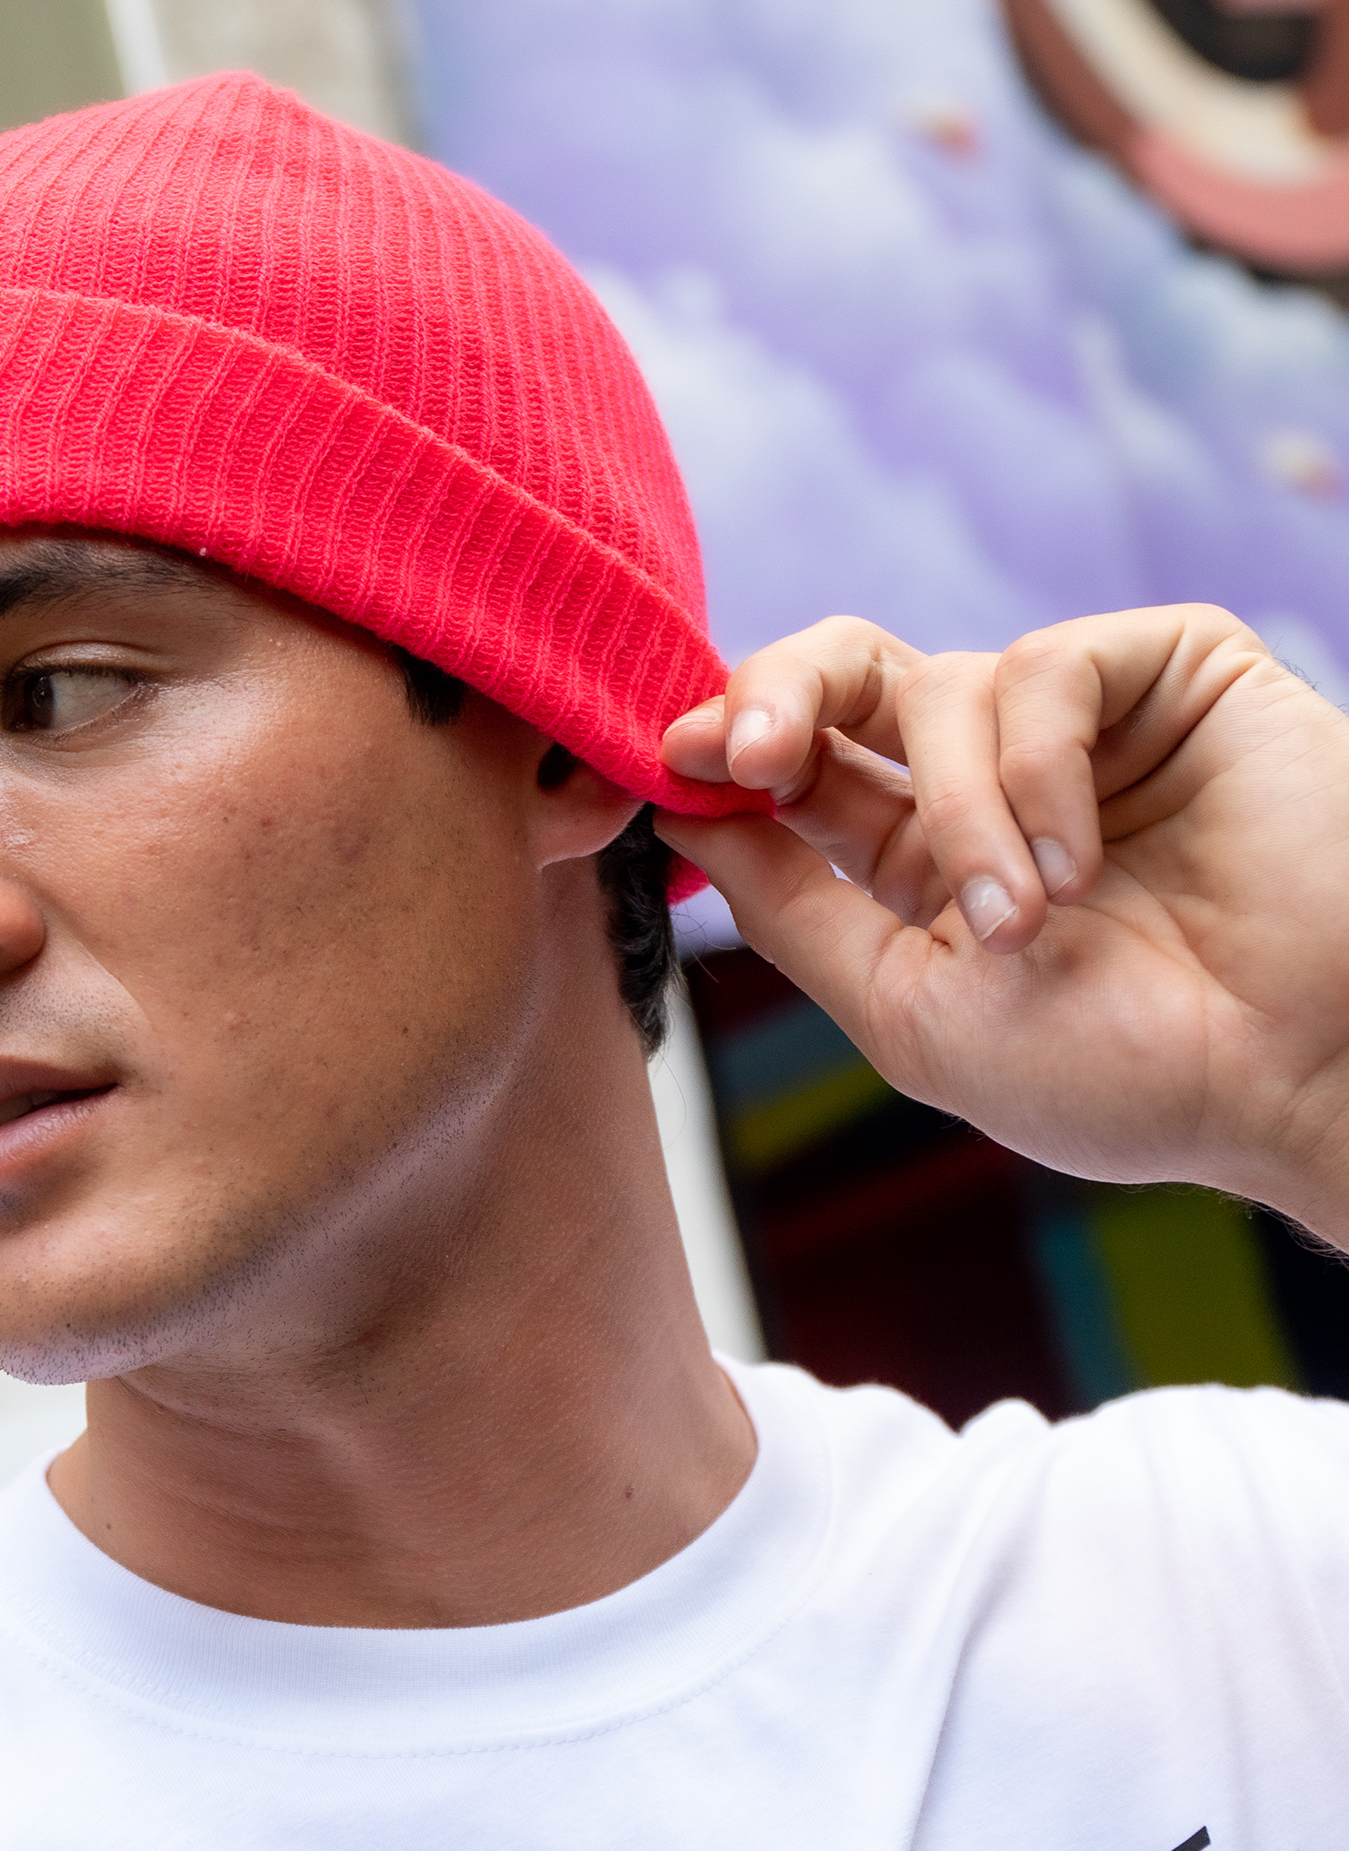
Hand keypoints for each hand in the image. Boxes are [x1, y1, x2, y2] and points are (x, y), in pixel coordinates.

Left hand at [657, 607, 1348, 1247]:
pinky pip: (1050, 666)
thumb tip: (681, 819)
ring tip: (1026, 925)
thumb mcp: (911, 1013)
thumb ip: (795, 912)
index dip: (722, 749)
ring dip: (961, 816)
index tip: (671, 764)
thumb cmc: (1120, 1075)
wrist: (1295, 1078)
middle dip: (776, 694)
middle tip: (748, 752)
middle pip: (844, 673)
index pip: (794, 767)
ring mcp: (1079, 724)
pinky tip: (1081, 864)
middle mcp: (986, 779)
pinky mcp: (1171, 673)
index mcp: (917, 861)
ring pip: (944, 687)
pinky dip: (1039, 770)